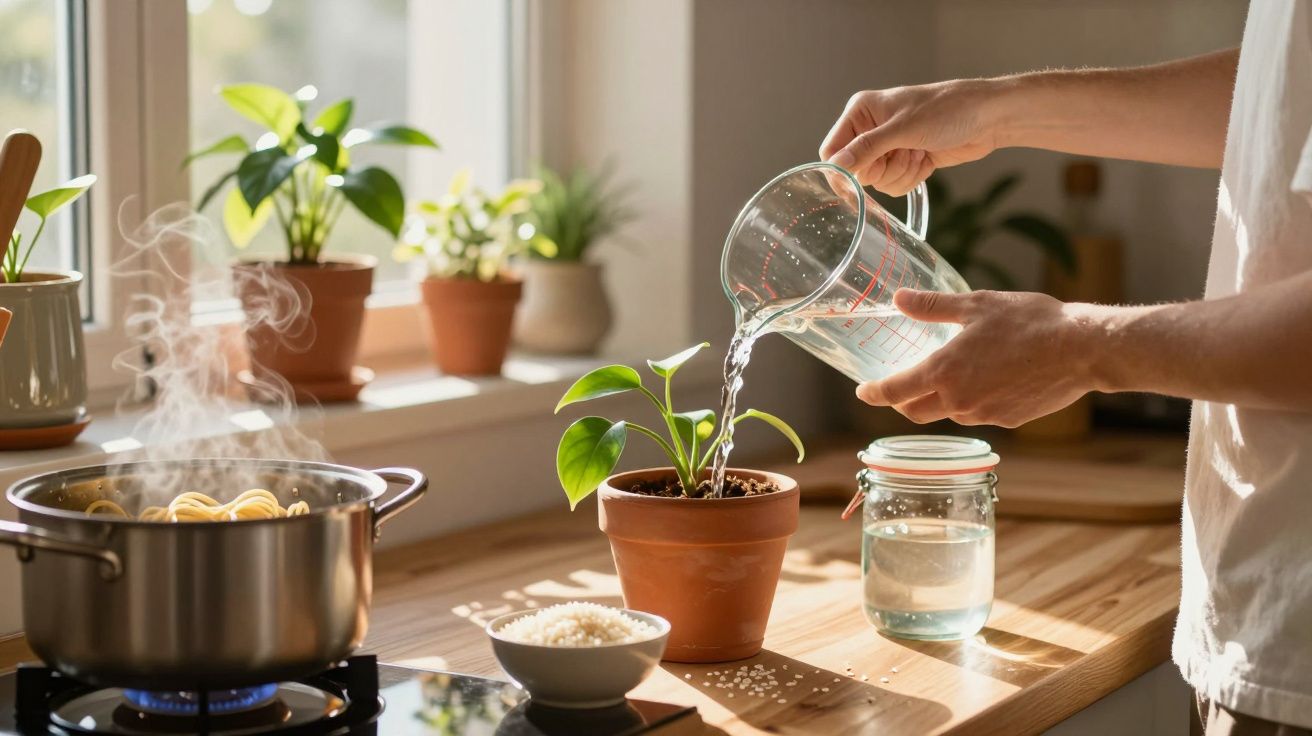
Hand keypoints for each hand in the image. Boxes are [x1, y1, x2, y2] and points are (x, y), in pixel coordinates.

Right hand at [819, 79, 1003, 194]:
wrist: (986, 118)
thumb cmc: (947, 110)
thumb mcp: (903, 128)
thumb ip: (866, 147)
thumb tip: (836, 165)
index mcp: (861, 112)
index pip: (832, 149)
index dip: (843, 168)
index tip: (859, 178)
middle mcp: (870, 129)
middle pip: (856, 171)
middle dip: (883, 169)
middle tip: (903, 152)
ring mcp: (888, 147)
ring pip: (877, 181)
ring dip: (901, 173)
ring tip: (919, 151)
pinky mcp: (904, 161)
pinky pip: (894, 185)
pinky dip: (911, 177)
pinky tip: (926, 159)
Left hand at [855, 289, 1094, 427]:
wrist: (1081, 350)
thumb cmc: (1030, 322)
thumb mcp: (976, 305)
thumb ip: (932, 307)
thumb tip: (899, 300)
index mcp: (944, 372)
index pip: (894, 392)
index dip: (873, 393)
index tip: (863, 391)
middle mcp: (958, 401)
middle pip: (914, 412)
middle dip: (900, 402)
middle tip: (896, 387)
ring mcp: (983, 415)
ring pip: (946, 414)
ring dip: (937, 400)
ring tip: (945, 376)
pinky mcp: (1007, 421)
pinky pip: (976, 414)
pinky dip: (969, 402)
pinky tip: (983, 381)